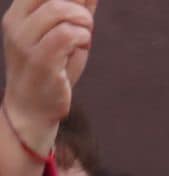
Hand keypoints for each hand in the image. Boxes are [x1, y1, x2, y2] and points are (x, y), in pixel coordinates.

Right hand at [2, 0, 93, 136]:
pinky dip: (82, 37)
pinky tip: (82, 46)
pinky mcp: (40, 61)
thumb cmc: (52, 70)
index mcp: (18, 14)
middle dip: (79, 7)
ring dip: (82, 21)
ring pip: (58, 10)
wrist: (33, 108)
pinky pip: (65, 35)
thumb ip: (76, 13)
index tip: (82, 3)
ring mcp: (25, 42)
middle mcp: (16, 24)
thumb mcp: (64, 36)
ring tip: (85, 36)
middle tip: (86, 24)